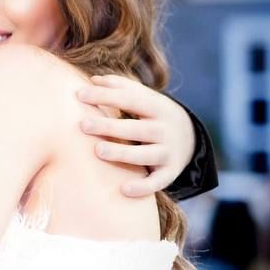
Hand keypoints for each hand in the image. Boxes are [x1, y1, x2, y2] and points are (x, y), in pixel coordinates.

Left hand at [77, 74, 194, 197]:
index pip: (130, 99)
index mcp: (157, 107)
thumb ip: (121, 87)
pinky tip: (123, 189)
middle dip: (110, 127)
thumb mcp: (145, 98)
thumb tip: (93, 79)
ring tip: (98, 151)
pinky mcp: (170, 173)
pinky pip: (157, 182)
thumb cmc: (153, 115)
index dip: (105, 96)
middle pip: (137, 128)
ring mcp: (169, 152)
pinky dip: (142, 188)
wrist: (190, 138)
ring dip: (122, 154)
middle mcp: (165, 129)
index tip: (79, 94)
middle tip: (83, 125)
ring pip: (146, 155)